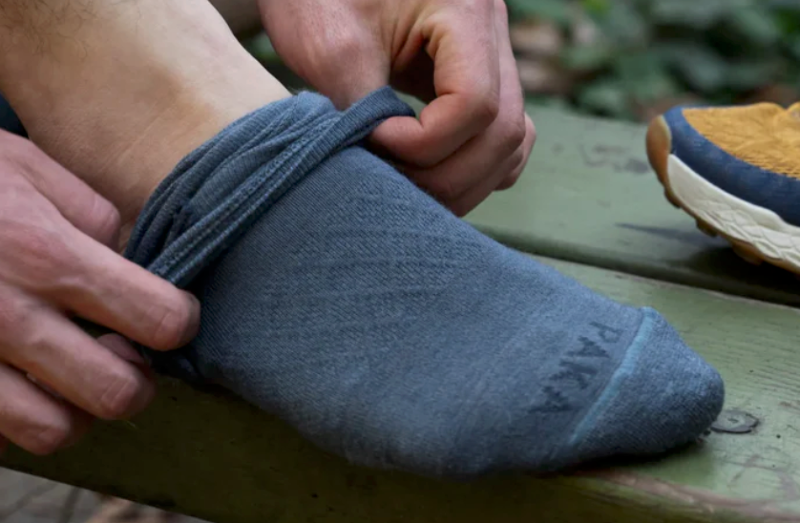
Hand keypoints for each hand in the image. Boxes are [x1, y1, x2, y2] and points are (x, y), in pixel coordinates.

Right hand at [0, 130, 199, 454]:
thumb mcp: (29, 169)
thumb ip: (95, 219)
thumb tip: (138, 266)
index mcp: (48, 255)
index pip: (159, 318)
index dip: (180, 320)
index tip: (173, 313)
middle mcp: (9, 316)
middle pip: (116, 394)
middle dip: (137, 379)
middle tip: (126, 354)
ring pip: (54, 431)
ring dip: (78, 409)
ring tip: (71, 374)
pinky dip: (19, 417)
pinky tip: (21, 380)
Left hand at [258, 0, 535, 215]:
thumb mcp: (331, 45)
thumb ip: (365, 109)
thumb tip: (385, 174)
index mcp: (464, 7)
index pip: (474, 103)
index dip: (424, 142)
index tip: (373, 139)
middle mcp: (492, 29)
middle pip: (504, 130)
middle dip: (445, 174)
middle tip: (389, 183)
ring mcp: (494, 56)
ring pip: (511, 141)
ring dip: (462, 180)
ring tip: (407, 188)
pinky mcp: (482, 79)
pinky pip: (502, 138)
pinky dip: (473, 167)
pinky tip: (430, 174)